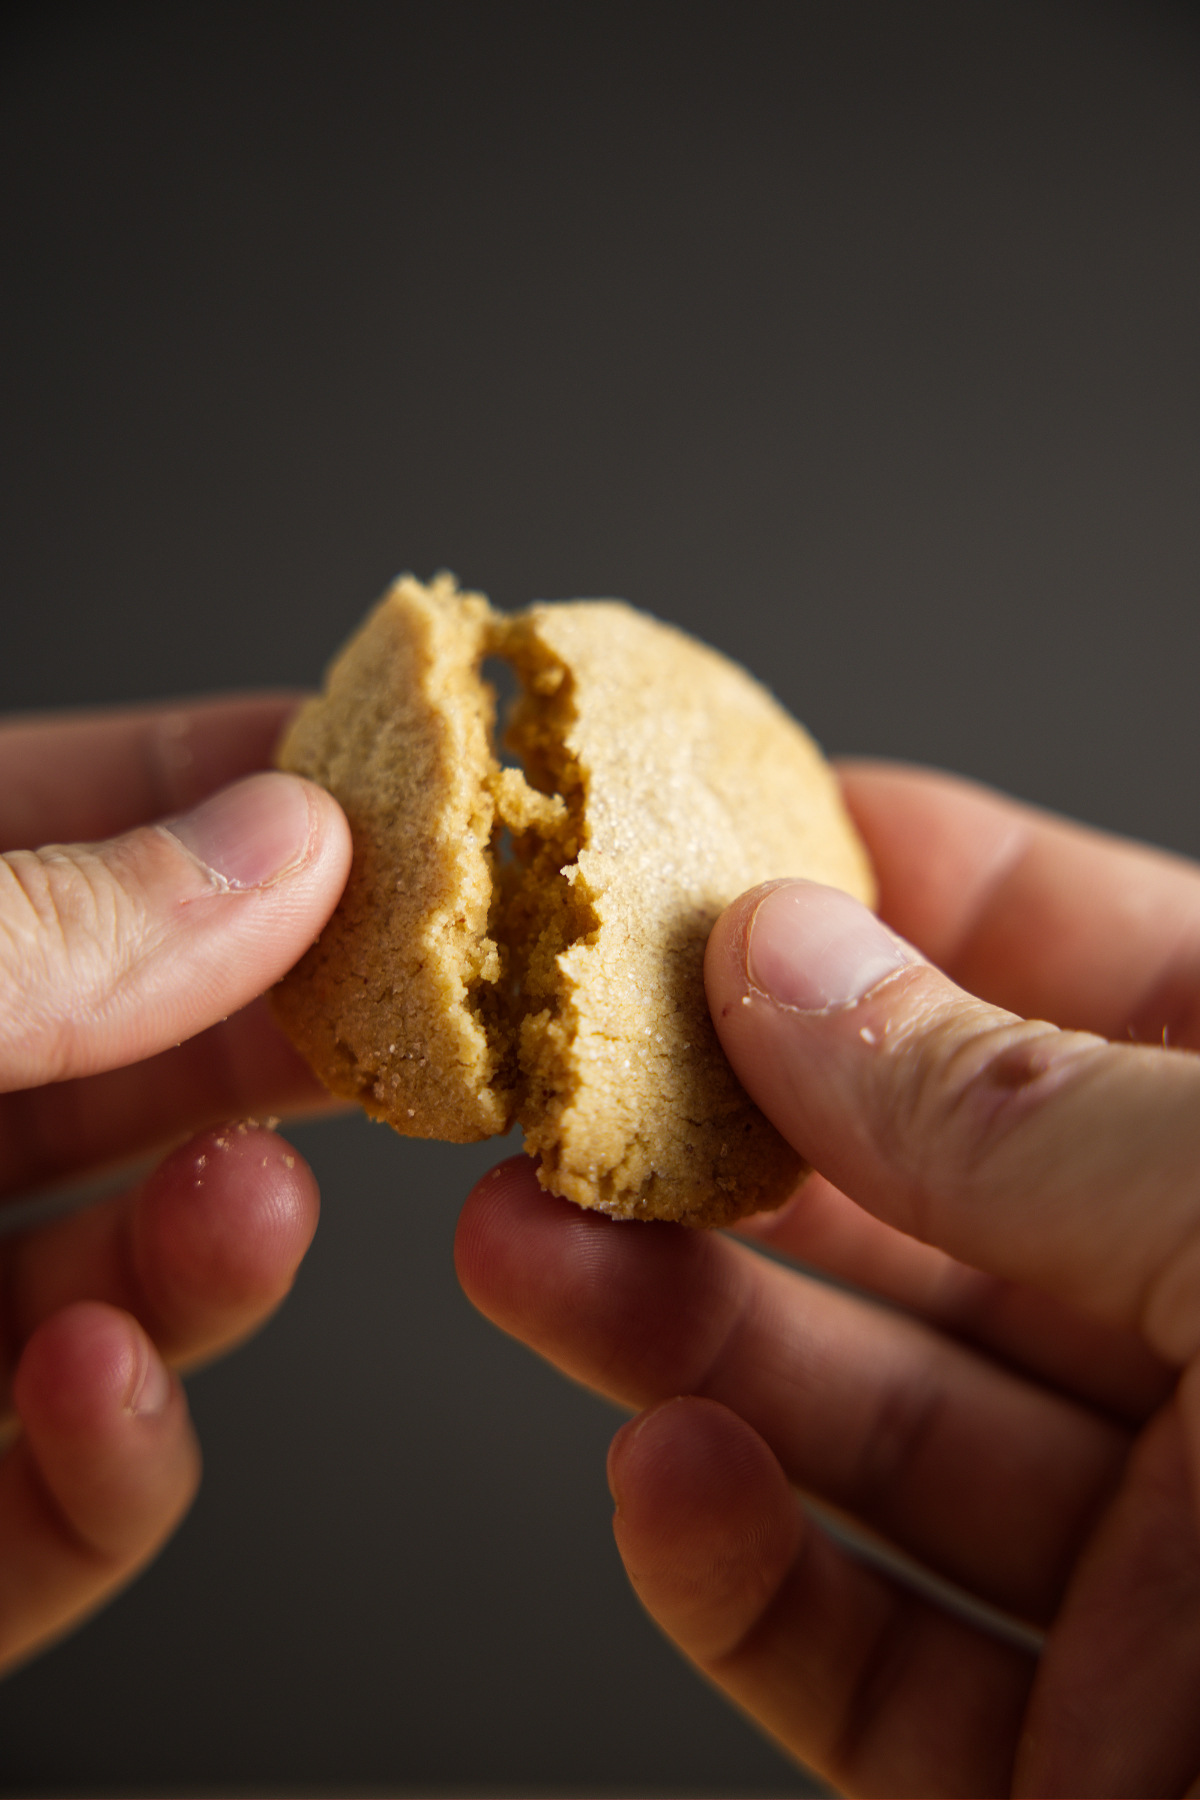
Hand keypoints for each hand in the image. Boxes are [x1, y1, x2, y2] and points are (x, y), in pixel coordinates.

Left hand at [0, 696, 349, 1670]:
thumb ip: (37, 931)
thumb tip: (284, 840)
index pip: (69, 824)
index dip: (243, 790)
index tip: (412, 780)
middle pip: (133, 1058)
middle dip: (289, 1037)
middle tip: (442, 1012)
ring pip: (112, 1285)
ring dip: (210, 1254)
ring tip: (257, 1207)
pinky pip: (35, 1517)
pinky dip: (104, 1463)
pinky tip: (104, 1385)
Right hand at [457, 762, 1199, 1796]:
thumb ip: (1029, 1101)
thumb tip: (793, 964)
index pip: (1081, 976)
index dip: (897, 899)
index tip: (712, 857)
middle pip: (926, 1211)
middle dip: (727, 1139)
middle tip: (559, 1082)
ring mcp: (1161, 1585)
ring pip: (865, 1423)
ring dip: (677, 1338)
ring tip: (529, 1249)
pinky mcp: (1080, 1784)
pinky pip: (866, 1661)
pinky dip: (741, 1571)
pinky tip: (669, 1479)